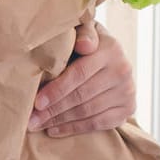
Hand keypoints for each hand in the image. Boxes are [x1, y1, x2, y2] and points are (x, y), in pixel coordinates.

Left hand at [28, 17, 136, 135]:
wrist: (112, 56)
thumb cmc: (86, 42)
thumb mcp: (83, 29)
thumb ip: (82, 32)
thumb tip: (84, 45)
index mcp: (110, 49)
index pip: (79, 73)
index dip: (57, 90)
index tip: (36, 102)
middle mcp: (122, 70)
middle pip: (82, 95)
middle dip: (53, 109)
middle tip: (31, 119)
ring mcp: (127, 92)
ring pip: (88, 112)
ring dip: (60, 121)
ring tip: (38, 125)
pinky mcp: (128, 109)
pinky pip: (98, 124)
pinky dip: (74, 128)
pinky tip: (54, 130)